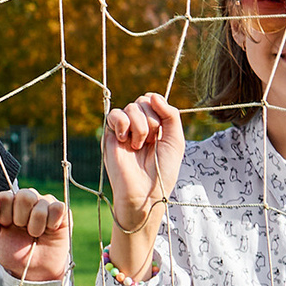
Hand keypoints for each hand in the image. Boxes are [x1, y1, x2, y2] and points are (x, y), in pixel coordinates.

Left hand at [0, 187, 70, 282]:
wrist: (33, 269)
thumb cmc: (12, 251)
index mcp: (8, 201)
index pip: (5, 196)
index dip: (4, 214)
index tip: (6, 226)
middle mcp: (27, 198)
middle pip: (25, 195)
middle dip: (21, 219)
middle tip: (22, 230)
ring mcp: (45, 203)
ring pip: (41, 205)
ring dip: (36, 226)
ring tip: (35, 234)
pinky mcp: (62, 211)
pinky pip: (58, 208)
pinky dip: (52, 224)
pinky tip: (49, 230)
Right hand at [100, 94, 183, 281]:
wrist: (144, 191)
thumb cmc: (162, 170)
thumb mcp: (175, 140)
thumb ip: (170, 115)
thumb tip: (152, 94)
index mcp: (156, 126)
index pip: (155, 102)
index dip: (159, 110)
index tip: (161, 131)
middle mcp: (140, 125)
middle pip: (143, 102)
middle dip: (151, 120)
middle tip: (150, 142)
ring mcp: (124, 130)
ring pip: (131, 107)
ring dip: (139, 125)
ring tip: (138, 145)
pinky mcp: (110, 135)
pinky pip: (114, 114)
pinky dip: (122, 124)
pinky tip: (125, 140)